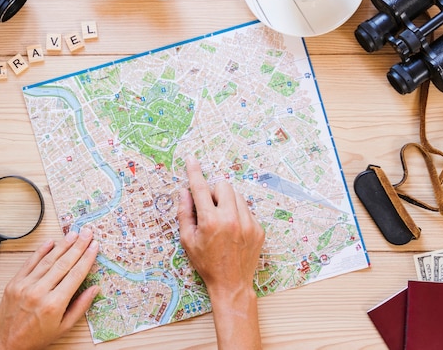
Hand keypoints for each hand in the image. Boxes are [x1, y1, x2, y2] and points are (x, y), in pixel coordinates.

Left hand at [0, 228, 99, 349]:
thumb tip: (94, 289)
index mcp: (54, 304)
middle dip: (78, 246)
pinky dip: (41, 251)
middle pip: (63, 263)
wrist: (7, 344)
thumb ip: (80, 306)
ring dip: (62, 245)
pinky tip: (51, 242)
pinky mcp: (14, 283)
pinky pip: (30, 263)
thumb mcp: (64, 327)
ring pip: (47, 260)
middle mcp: (39, 292)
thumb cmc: (36, 338)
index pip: (75, 274)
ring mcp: (25, 286)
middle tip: (87, 233)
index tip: (94, 247)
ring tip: (73, 234)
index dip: (87, 258)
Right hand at [177, 156, 263, 349]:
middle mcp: (231, 219)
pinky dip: (237, 213)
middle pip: (223, 185)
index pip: (200, 188)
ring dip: (227, 201)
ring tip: (221, 220)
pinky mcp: (258, 229)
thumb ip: (184, 213)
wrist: (231, 284)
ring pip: (237, 195)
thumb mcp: (188, 240)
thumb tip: (184, 192)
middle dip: (214, 191)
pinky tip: (233, 230)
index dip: (194, 171)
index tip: (191, 159)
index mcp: (210, 221)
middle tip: (208, 207)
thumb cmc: (206, 263)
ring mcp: (248, 223)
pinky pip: (247, 210)